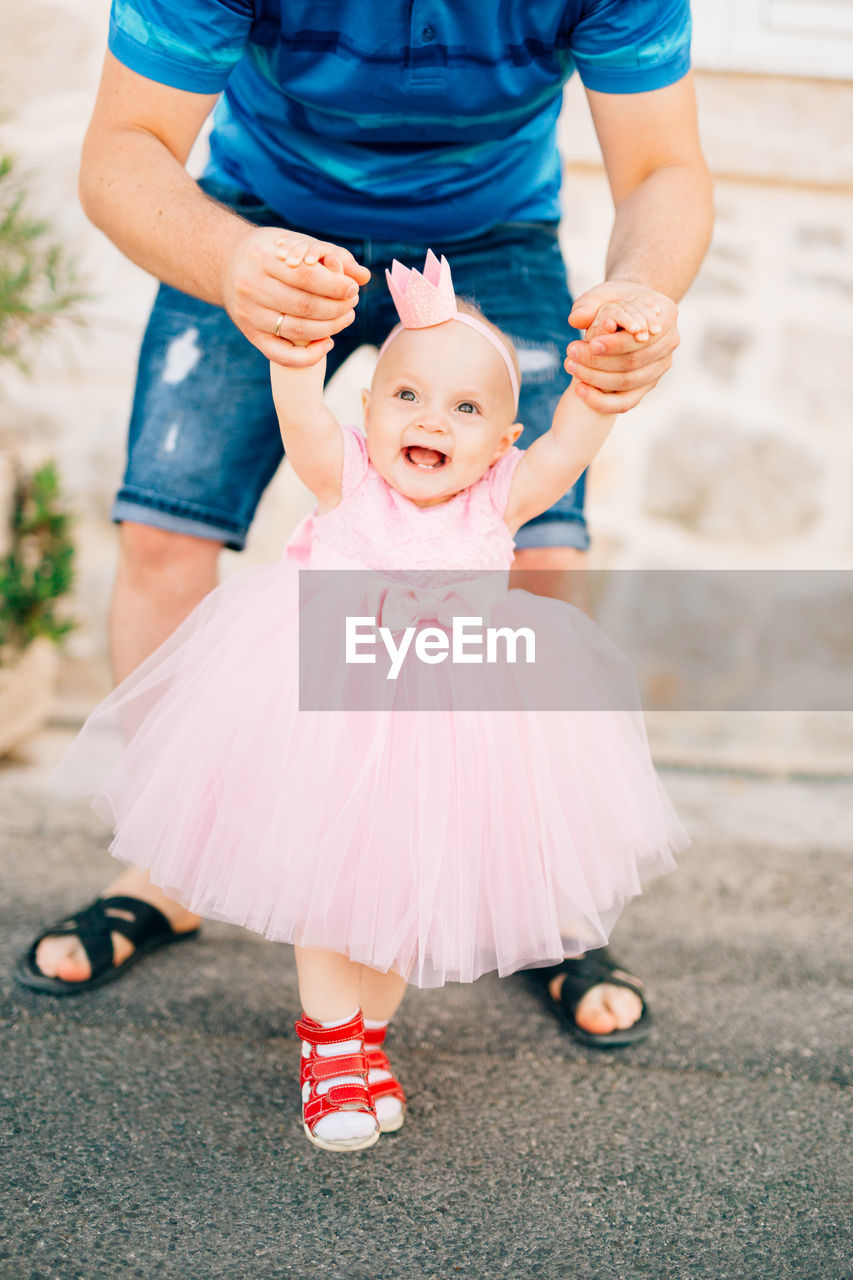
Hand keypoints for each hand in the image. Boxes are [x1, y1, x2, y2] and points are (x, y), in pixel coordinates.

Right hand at [222, 227, 369, 366]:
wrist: (227, 265)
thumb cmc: (273, 253)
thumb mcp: (297, 244)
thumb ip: (332, 255)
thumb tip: (364, 276)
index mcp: (261, 256)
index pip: (306, 276)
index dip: (335, 286)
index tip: (353, 289)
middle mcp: (250, 285)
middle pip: (304, 305)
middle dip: (336, 308)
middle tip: (352, 304)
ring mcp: (248, 313)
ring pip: (297, 330)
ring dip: (329, 329)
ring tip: (346, 319)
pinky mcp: (250, 334)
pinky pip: (282, 355)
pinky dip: (309, 356)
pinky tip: (328, 344)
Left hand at [566, 281, 679, 411]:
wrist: (625, 311)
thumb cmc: (614, 299)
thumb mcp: (602, 294)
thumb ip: (589, 304)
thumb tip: (576, 319)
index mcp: (668, 314)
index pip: (642, 337)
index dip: (616, 344)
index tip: (591, 343)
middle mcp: (670, 342)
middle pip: (634, 362)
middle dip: (599, 361)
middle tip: (572, 352)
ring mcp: (661, 366)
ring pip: (628, 382)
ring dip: (595, 378)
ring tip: (570, 365)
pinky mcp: (648, 385)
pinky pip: (625, 402)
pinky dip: (601, 400)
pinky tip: (579, 389)